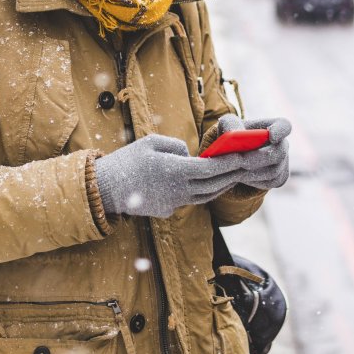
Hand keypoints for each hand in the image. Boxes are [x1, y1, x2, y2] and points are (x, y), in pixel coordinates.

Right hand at [95, 134, 246, 217]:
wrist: (106, 188)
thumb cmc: (128, 159)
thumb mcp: (151, 142)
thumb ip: (177, 146)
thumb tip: (191, 156)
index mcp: (174, 171)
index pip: (210, 169)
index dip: (229, 163)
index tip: (243, 156)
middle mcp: (177, 190)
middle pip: (213, 185)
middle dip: (232, 175)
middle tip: (247, 165)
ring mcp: (173, 203)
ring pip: (205, 196)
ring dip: (221, 186)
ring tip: (233, 175)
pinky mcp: (167, 211)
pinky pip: (190, 200)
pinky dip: (202, 192)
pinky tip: (210, 184)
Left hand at [218, 117, 291, 190]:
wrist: (236, 154)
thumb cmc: (233, 134)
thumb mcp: (228, 125)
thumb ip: (230, 125)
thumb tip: (232, 135)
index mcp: (274, 126)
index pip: (285, 126)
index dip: (281, 131)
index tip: (271, 136)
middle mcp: (283, 144)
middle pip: (278, 153)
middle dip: (257, 158)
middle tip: (239, 161)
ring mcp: (284, 162)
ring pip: (273, 171)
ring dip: (252, 172)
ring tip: (233, 171)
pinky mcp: (280, 178)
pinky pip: (270, 182)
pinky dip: (254, 181)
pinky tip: (240, 177)